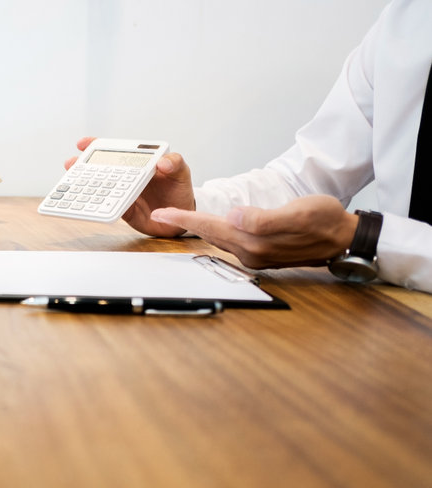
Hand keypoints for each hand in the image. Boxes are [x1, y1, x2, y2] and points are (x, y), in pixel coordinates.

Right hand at [65, 137, 194, 236]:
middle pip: (100, 169)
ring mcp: (123, 193)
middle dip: (82, 165)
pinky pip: (108, 207)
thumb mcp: (181, 172)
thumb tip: (163, 163)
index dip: (96, 145)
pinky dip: (97, 206)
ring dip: (84, 186)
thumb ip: (175, 163)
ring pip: (99, 187)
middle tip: (71, 163)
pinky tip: (87, 205)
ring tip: (72, 184)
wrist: (181, 216)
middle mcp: (126, 176)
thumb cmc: (179, 189)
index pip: (114, 151)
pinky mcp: (123, 210)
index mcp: (137, 163)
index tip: (84, 143)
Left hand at [150, 195, 359, 268]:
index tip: (161, 214)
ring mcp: (254, 255)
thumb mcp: (298, 214)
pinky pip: (230, 241)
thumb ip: (264, 219)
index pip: (210, 227)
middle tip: (160, 214)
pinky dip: (214, 232)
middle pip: (209, 234)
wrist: (344, 237)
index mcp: (254, 242)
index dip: (184, 220)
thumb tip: (234, 217)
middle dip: (184, 225)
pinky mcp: (261, 252)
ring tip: (177, 219)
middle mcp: (249, 253)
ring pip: (218, 238)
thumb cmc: (324, 221)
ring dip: (197, 229)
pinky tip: (209, 226)